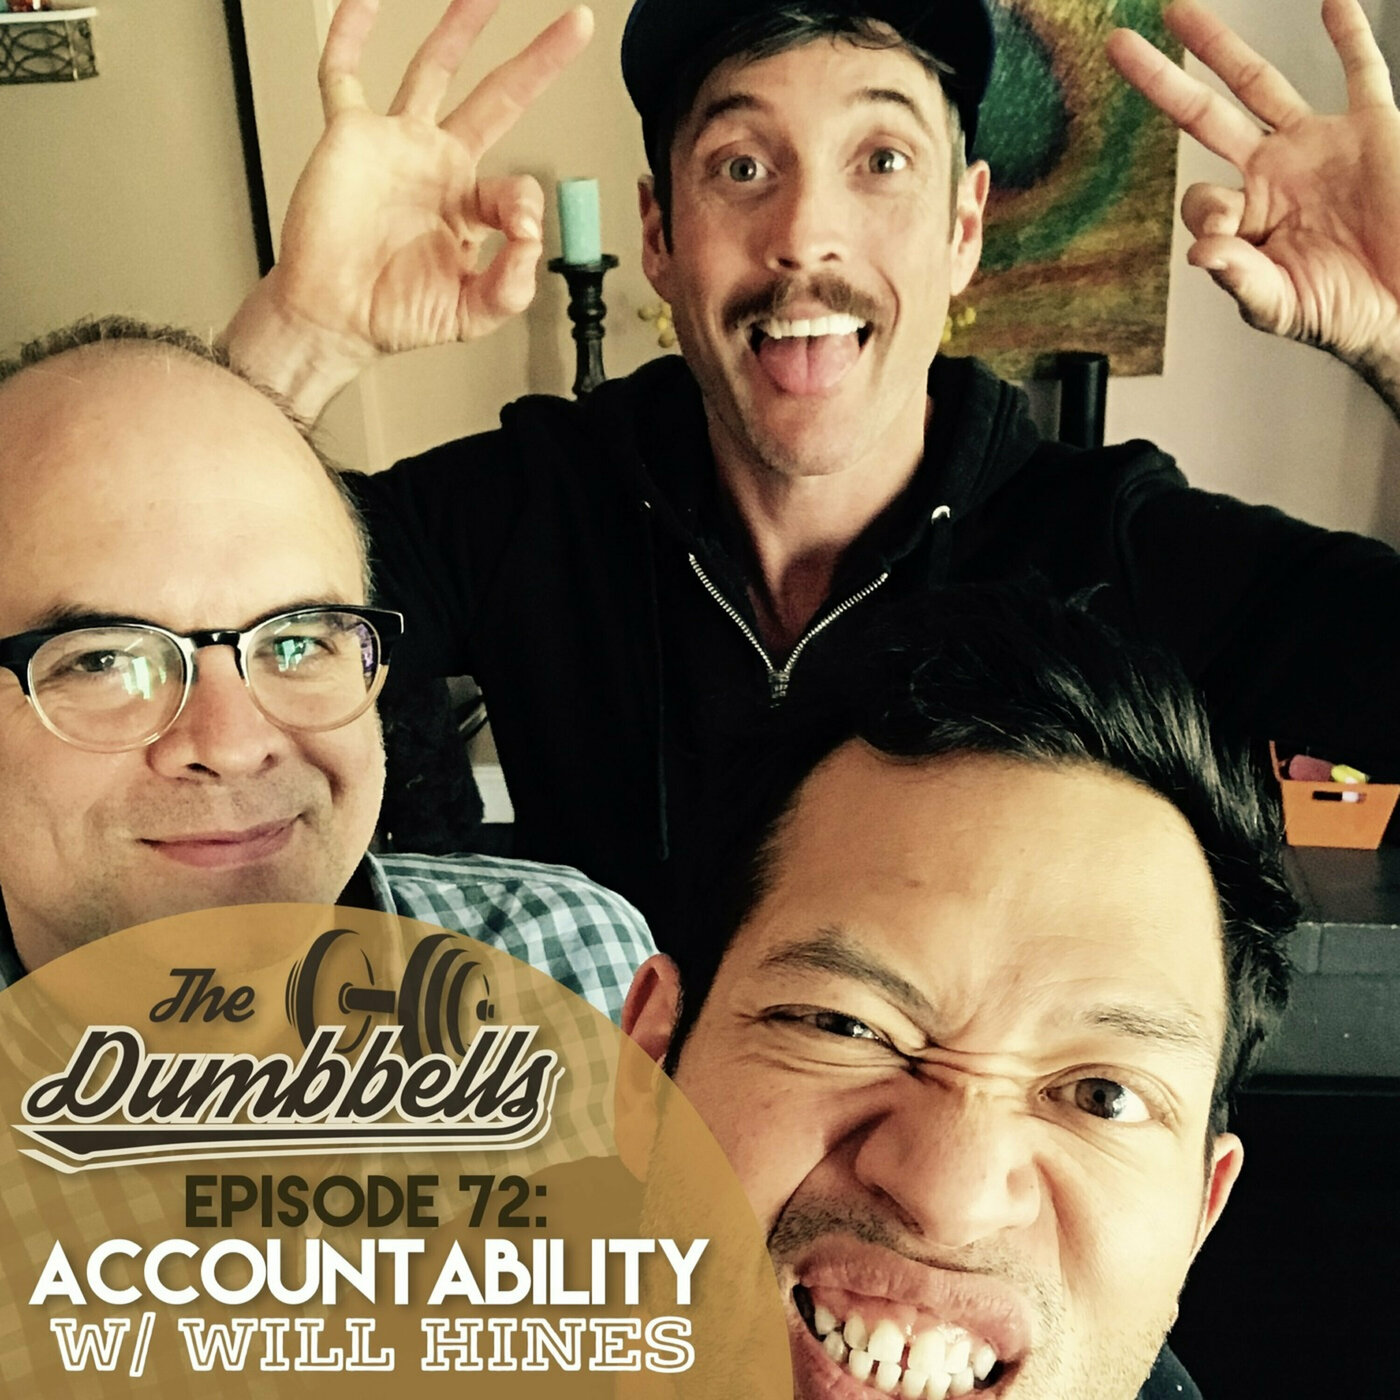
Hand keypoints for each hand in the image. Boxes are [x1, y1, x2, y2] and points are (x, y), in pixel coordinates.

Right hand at [225, 0, 593, 418]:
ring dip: (461, 27)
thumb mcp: (473, 313)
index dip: (523, 204)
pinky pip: (343, 73)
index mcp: (470, 205)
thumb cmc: (393, 317)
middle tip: (574, 23)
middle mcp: (438, 166)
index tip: (517, 228)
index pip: (515, 183)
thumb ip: (514, 282)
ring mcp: (394, 144)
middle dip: (537, 60)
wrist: (333, 319)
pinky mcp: (348, 137)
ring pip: (433, 68)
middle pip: (497, 97)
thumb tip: (532, 228)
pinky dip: (350, 33)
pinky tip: (363, 0)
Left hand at [1107, 0, 1399, 388]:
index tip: (1228, 229)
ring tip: (1180, 14)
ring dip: (1221, 47)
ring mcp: (1319, 148)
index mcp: (1249, 220)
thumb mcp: (1282, 306)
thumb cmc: (1347, 314)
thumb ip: (1240, 279)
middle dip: (1163, 83)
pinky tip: (1332, 3)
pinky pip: (1362, 72)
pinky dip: (1351, 34)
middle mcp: (1276, 176)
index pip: (1200, 197)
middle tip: (1121, 48)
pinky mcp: (1374, 131)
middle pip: (1205, 117)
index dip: (1205, 208)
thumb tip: (1200, 252)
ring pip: (1260, 83)